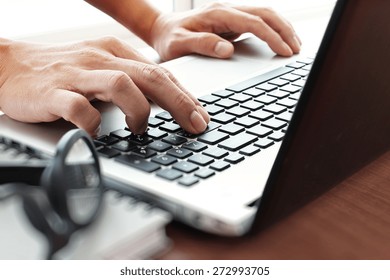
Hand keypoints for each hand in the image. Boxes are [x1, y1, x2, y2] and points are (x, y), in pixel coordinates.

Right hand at [0, 37, 208, 135]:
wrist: (10, 66)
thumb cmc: (62, 72)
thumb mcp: (101, 68)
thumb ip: (130, 83)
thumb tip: (163, 105)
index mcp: (115, 52)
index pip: (159, 71)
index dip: (184, 95)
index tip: (201, 116)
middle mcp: (100, 58)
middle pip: (150, 76)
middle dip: (179, 102)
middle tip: (195, 125)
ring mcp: (77, 74)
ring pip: (120, 85)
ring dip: (139, 111)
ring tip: (140, 129)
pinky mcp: (53, 92)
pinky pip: (79, 107)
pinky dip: (94, 123)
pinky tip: (98, 134)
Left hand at [150, 2, 300, 60]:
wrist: (161, 29)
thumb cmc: (169, 39)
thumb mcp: (179, 45)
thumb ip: (202, 45)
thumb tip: (228, 50)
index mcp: (217, 14)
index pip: (253, 23)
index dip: (272, 37)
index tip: (284, 51)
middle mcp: (226, 11)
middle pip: (264, 14)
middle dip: (284, 30)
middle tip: (297, 49)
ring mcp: (229, 15)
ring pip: (264, 15)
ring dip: (282, 28)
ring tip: (295, 45)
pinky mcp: (230, 22)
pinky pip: (257, 22)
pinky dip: (272, 30)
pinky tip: (279, 40)